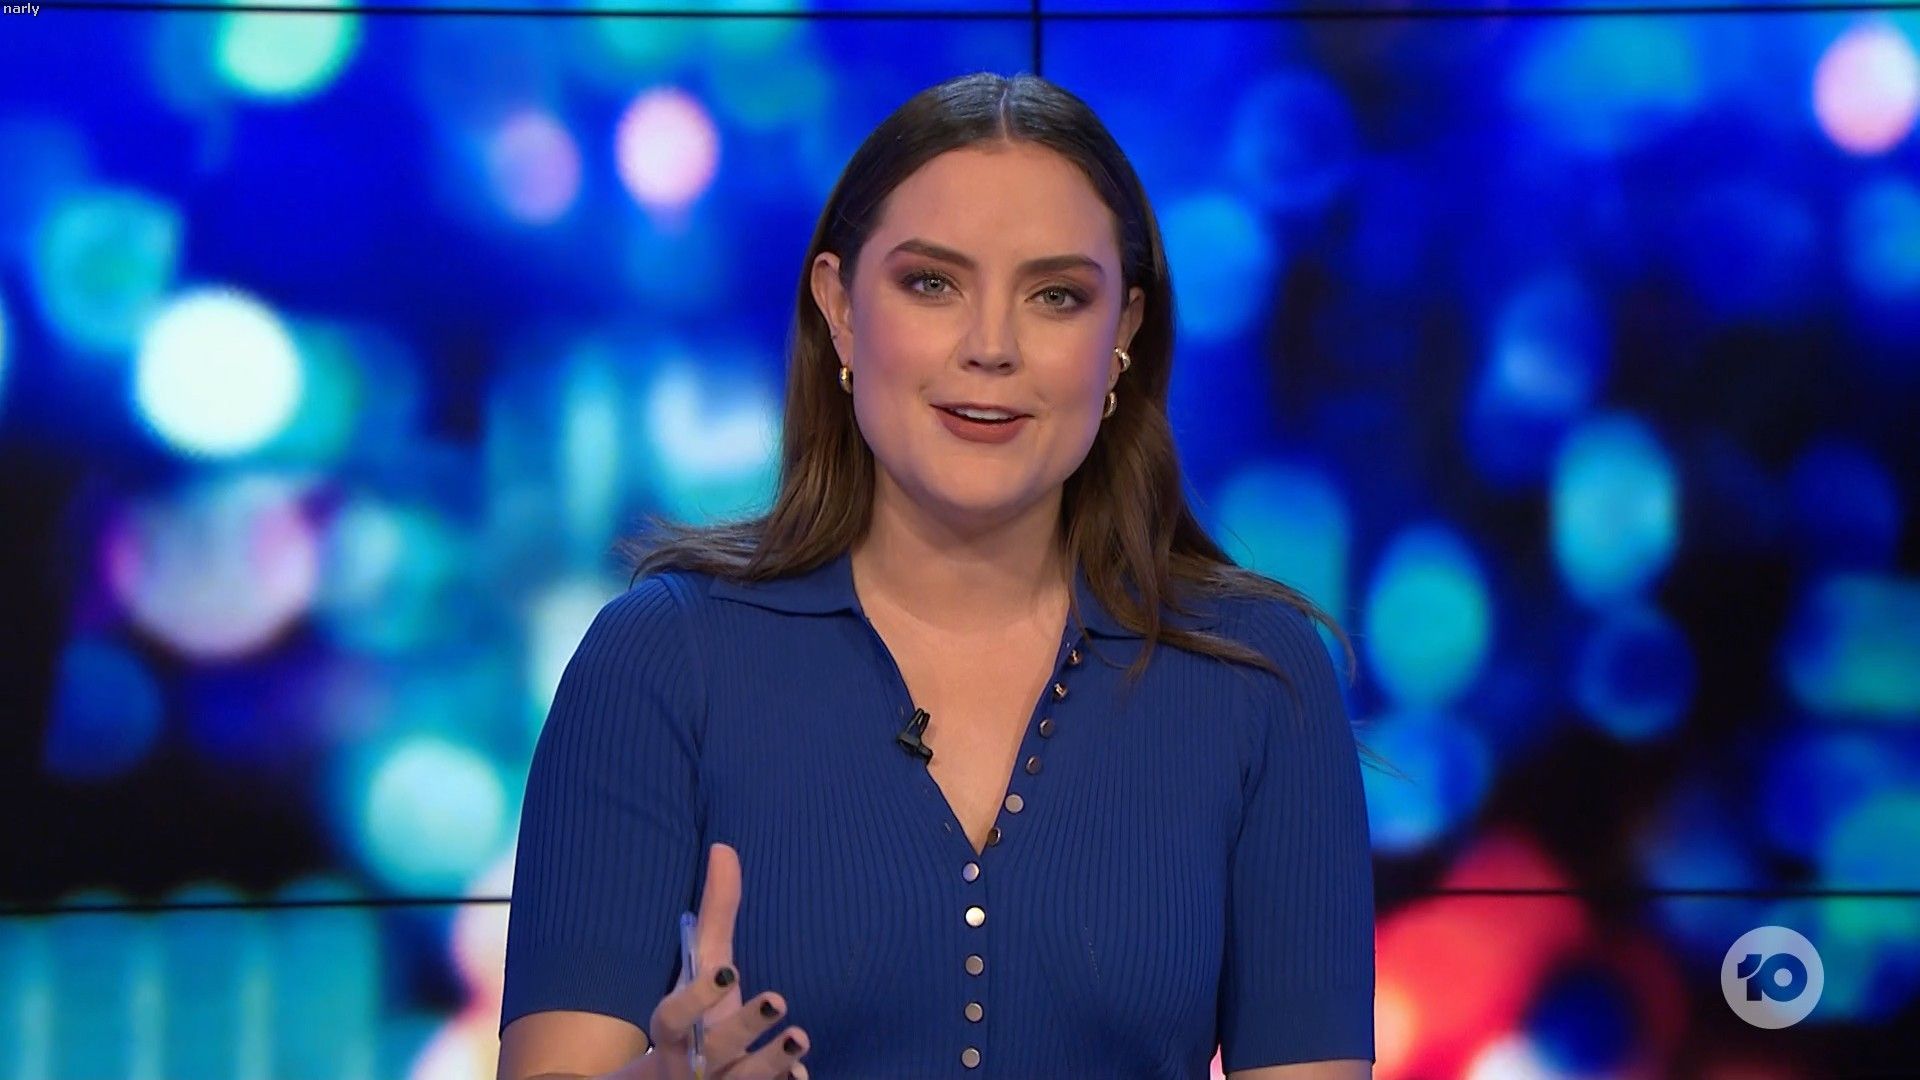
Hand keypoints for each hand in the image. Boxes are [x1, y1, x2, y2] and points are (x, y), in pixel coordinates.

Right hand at [636, 844, 810, 1079]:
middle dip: (745, 1028)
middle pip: (714, 1051)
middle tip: (779, 999)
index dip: (696, 997)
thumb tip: (724, 847)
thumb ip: (715, 914)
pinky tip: (801, 1075)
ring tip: (802, 1036)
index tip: (729, 970)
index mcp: (674, 1030)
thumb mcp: (705, 965)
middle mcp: (692, 1064)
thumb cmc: (700, 1013)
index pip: (673, 1017)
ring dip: (771, 1061)